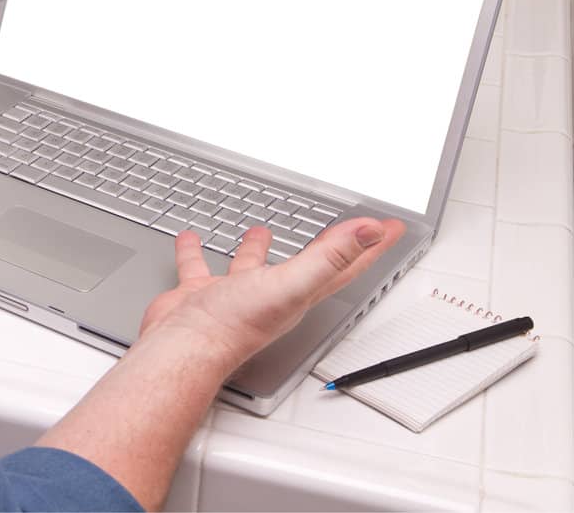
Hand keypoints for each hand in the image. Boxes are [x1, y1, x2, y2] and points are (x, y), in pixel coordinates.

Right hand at [138, 218, 405, 371]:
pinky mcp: (202, 293)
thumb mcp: (291, 284)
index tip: (389, 227)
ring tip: (260, 229)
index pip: (346, 265)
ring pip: (253, 265)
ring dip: (258, 247)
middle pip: (307, 264)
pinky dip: (197, 252)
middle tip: (336, 229)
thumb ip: (330, 257)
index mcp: (299, 293)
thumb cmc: (235, 325)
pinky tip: (191, 240)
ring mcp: (236, 294)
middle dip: (324, 244)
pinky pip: (201, 266)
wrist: (185, 345)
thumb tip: (369, 233)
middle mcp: (272, 294)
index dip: (370, 245)